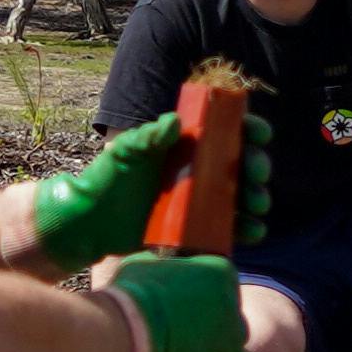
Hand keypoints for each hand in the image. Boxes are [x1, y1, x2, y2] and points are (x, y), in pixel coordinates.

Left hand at [28, 112, 262, 269]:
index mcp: (187, 146)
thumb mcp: (124, 153)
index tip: (258, 134)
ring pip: (243, 195)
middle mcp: (200, 171)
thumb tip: (174, 121)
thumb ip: (145, 137)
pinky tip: (253, 230)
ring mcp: (202, 200)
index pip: (227, 130)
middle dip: (257, 165)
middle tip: (255, 174)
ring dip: (258, 197)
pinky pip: (232, 227)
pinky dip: (248, 228)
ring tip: (256, 204)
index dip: (249, 129)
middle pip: (242, 163)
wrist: (93, 223)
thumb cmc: (106, 180)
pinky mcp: (200, 228)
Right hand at [104, 254, 249, 351]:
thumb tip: (156, 263)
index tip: (182, 300)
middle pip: (229, 307)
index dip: (201, 291)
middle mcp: (234, 296)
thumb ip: (161, 264)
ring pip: (237, 334)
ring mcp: (234, 327)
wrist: (131, 329)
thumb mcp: (145, 264)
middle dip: (210, 314)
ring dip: (220, 339)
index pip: (220, 280)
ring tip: (191, 345)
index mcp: (220, 268)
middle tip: (183, 324)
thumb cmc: (134, 293)